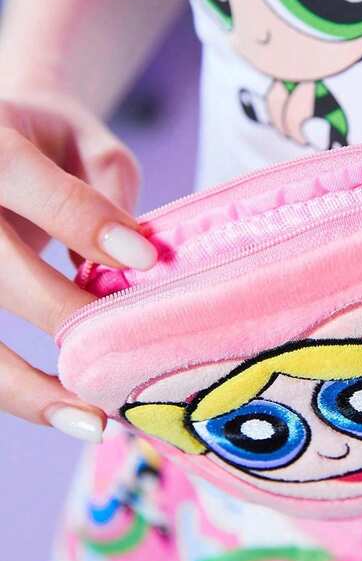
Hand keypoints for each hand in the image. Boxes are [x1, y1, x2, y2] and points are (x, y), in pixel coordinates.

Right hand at [0, 91, 156, 436]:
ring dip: (26, 384)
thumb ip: (106, 184)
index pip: (24, 179)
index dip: (81, 222)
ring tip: (92, 420)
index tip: (146, 260)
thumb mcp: (83, 139)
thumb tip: (137, 254)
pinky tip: (65, 411)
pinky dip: (16, 390)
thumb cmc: (46, 141)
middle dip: (61, 312)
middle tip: (124, 350)